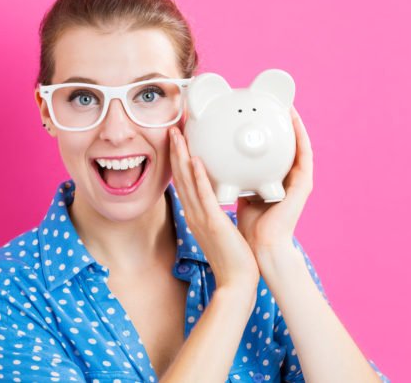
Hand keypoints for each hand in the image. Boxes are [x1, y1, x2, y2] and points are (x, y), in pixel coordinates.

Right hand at [168, 126, 259, 292]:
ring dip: (181, 157)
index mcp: (196, 214)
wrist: (237, 282)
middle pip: (179, 177)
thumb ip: (216, 212)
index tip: (178, 139)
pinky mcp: (212, 223)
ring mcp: (201, 218)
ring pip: (187, 182)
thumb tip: (220, 196)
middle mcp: (194, 214)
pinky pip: (204, 196)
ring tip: (177, 135)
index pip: (183, 181)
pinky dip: (198, 177)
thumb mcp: (220, 229)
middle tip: (173, 128)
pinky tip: (195, 160)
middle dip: (175, 151)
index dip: (178, 159)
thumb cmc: (233, 258)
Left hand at [236, 105, 313, 254]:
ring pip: (299, 146)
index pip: (274, 152)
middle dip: (282, 125)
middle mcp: (290, 178)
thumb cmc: (250, 227)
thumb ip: (237, 180)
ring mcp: (299, 181)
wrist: (262, 248)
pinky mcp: (303, 185)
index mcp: (276, 180)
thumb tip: (219, 165)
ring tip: (288, 105)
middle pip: (288, 146)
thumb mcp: (242, 195)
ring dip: (295, 125)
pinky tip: (293, 121)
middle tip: (275, 103)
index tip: (260, 114)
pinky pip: (304, 155)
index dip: (269, 133)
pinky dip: (300, 137)